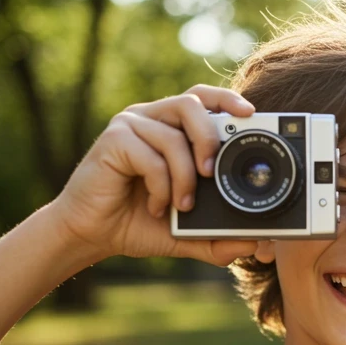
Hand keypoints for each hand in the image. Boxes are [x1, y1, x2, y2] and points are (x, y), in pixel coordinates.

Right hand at [49, 85, 260, 265]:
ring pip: (173, 136)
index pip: (204, 98)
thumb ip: (218, 238)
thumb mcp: (186, 234)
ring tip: (183, 205)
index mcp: (171, 127)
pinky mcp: (113, 140)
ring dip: (185, 176)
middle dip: (209, 138)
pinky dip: (160, 187)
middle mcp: (152, 118)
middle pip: (191, 104)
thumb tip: (253, 245)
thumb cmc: (137, 223)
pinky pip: (150, 157)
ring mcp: (130, 126)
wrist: (92, 234)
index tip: (251, 113)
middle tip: (212, 174)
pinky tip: (155, 207)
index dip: (227, 100)